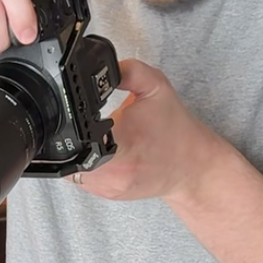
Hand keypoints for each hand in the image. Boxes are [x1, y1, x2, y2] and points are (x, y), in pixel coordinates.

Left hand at [76, 59, 223, 203]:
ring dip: (78, 150)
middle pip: (68, 154)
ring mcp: (108, 188)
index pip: (77, 142)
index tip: (81, 115)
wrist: (193, 167)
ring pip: (72, 168)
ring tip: (99, 136)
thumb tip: (104, 67)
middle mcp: (113, 174)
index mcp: (122, 147)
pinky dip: (87, 162)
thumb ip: (129, 71)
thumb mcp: (157, 88)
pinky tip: (104, 150)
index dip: (72, 126)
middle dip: (73, 136)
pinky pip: (83, 178)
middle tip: (91, 123)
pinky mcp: (108, 194)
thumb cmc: (176, 130)